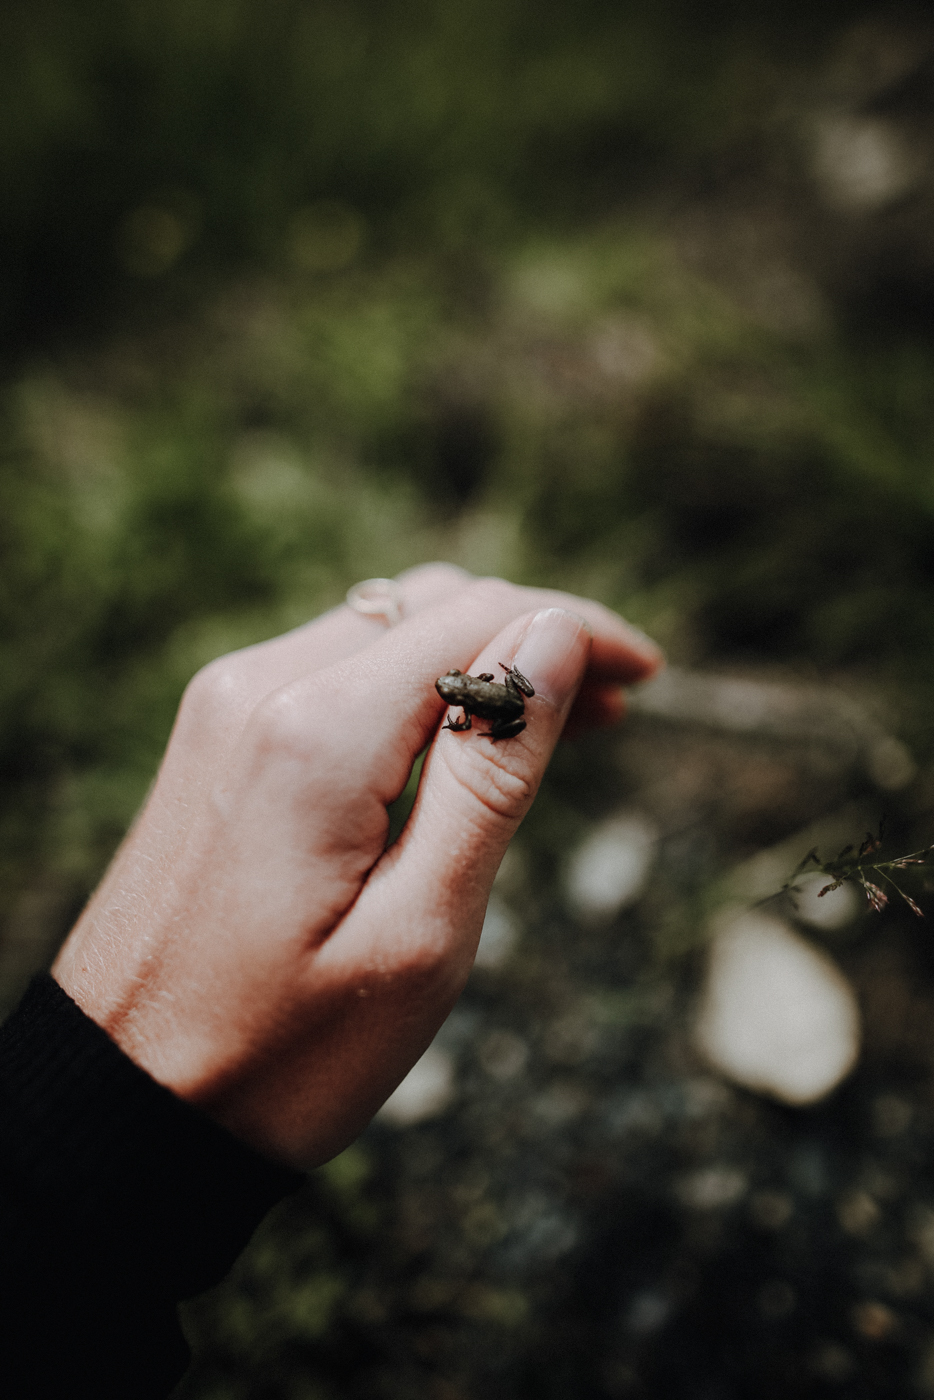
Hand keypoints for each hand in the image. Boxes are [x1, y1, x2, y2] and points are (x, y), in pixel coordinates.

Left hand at [53, 566, 660, 1166]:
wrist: (126, 1103)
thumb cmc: (284, 1050)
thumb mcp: (420, 930)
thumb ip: (492, 772)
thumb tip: (554, 638)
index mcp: (316, 733)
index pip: (480, 620)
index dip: (578, 631)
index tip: (647, 675)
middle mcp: (260, 688)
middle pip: (431, 608)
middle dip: (535, 638)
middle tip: (616, 707)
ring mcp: (226, 705)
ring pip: (385, 631)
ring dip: (478, 660)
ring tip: (561, 723)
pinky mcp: (216, 735)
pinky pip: (337, 672)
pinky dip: (414, 688)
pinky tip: (461, 740)